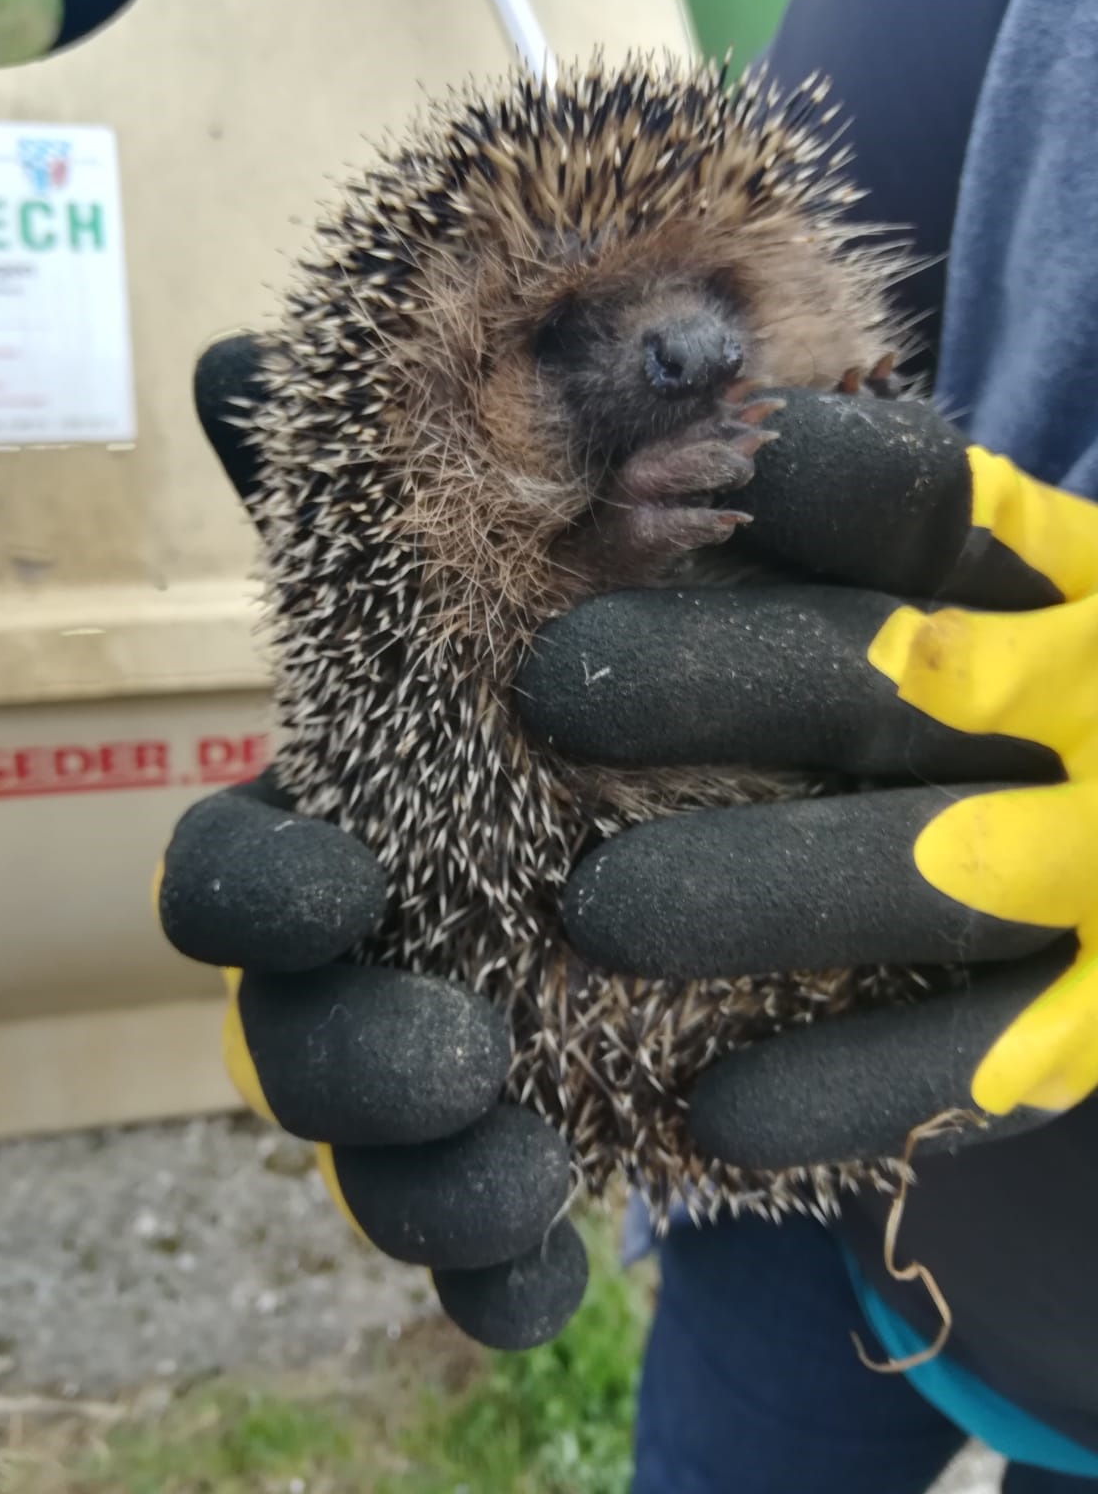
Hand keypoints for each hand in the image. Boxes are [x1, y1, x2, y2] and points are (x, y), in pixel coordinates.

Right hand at [152, 335, 586, 1349]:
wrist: (720, 761)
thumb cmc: (585, 655)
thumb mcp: (513, 562)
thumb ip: (391, 492)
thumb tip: (242, 361)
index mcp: (343, 830)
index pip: (237, 878)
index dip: (257, 894)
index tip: (340, 877)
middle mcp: (375, 958)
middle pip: (297, 1042)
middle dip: (347, 1058)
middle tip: (454, 1044)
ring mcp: (455, 1062)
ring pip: (389, 1157)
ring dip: (431, 1180)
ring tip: (522, 1167)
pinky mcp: (553, 1140)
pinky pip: (495, 1243)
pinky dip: (501, 1275)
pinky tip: (551, 1286)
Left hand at [518, 386, 1097, 1171]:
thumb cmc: (1055, 688)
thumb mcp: (1014, 589)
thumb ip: (873, 539)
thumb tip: (654, 485)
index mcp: (1069, 580)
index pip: (915, 505)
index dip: (782, 488)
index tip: (629, 485)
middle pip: (893, 677)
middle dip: (716, 681)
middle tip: (551, 689)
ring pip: (933, 871)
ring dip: (761, 887)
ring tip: (595, 911)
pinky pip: (984, 1058)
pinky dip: (851, 1087)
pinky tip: (714, 1112)